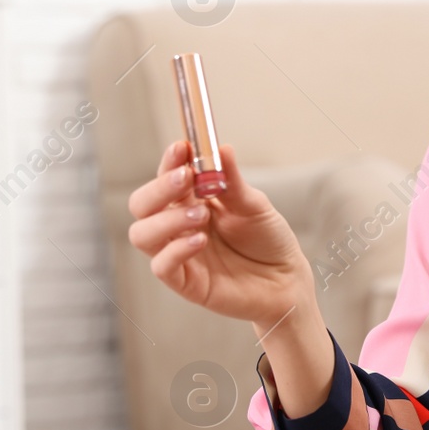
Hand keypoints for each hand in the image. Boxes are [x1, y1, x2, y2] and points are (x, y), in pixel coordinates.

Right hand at [127, 140, 314, 325]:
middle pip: (142, 204)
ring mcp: (177, 253)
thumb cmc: (267, 240)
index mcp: (191, 201)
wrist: (286, 279)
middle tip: (186, 180)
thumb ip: (233, 181)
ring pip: (142, 234)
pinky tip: (200, 241)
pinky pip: (161, 266)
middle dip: (159, 188)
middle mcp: (178, 226)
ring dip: (167, 220)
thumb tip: (222, 148)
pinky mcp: (185, 282)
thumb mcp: (254, 205)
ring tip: (202, 215)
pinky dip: (176, 250)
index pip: (166, 177)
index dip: (169, 161)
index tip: (182, 148)